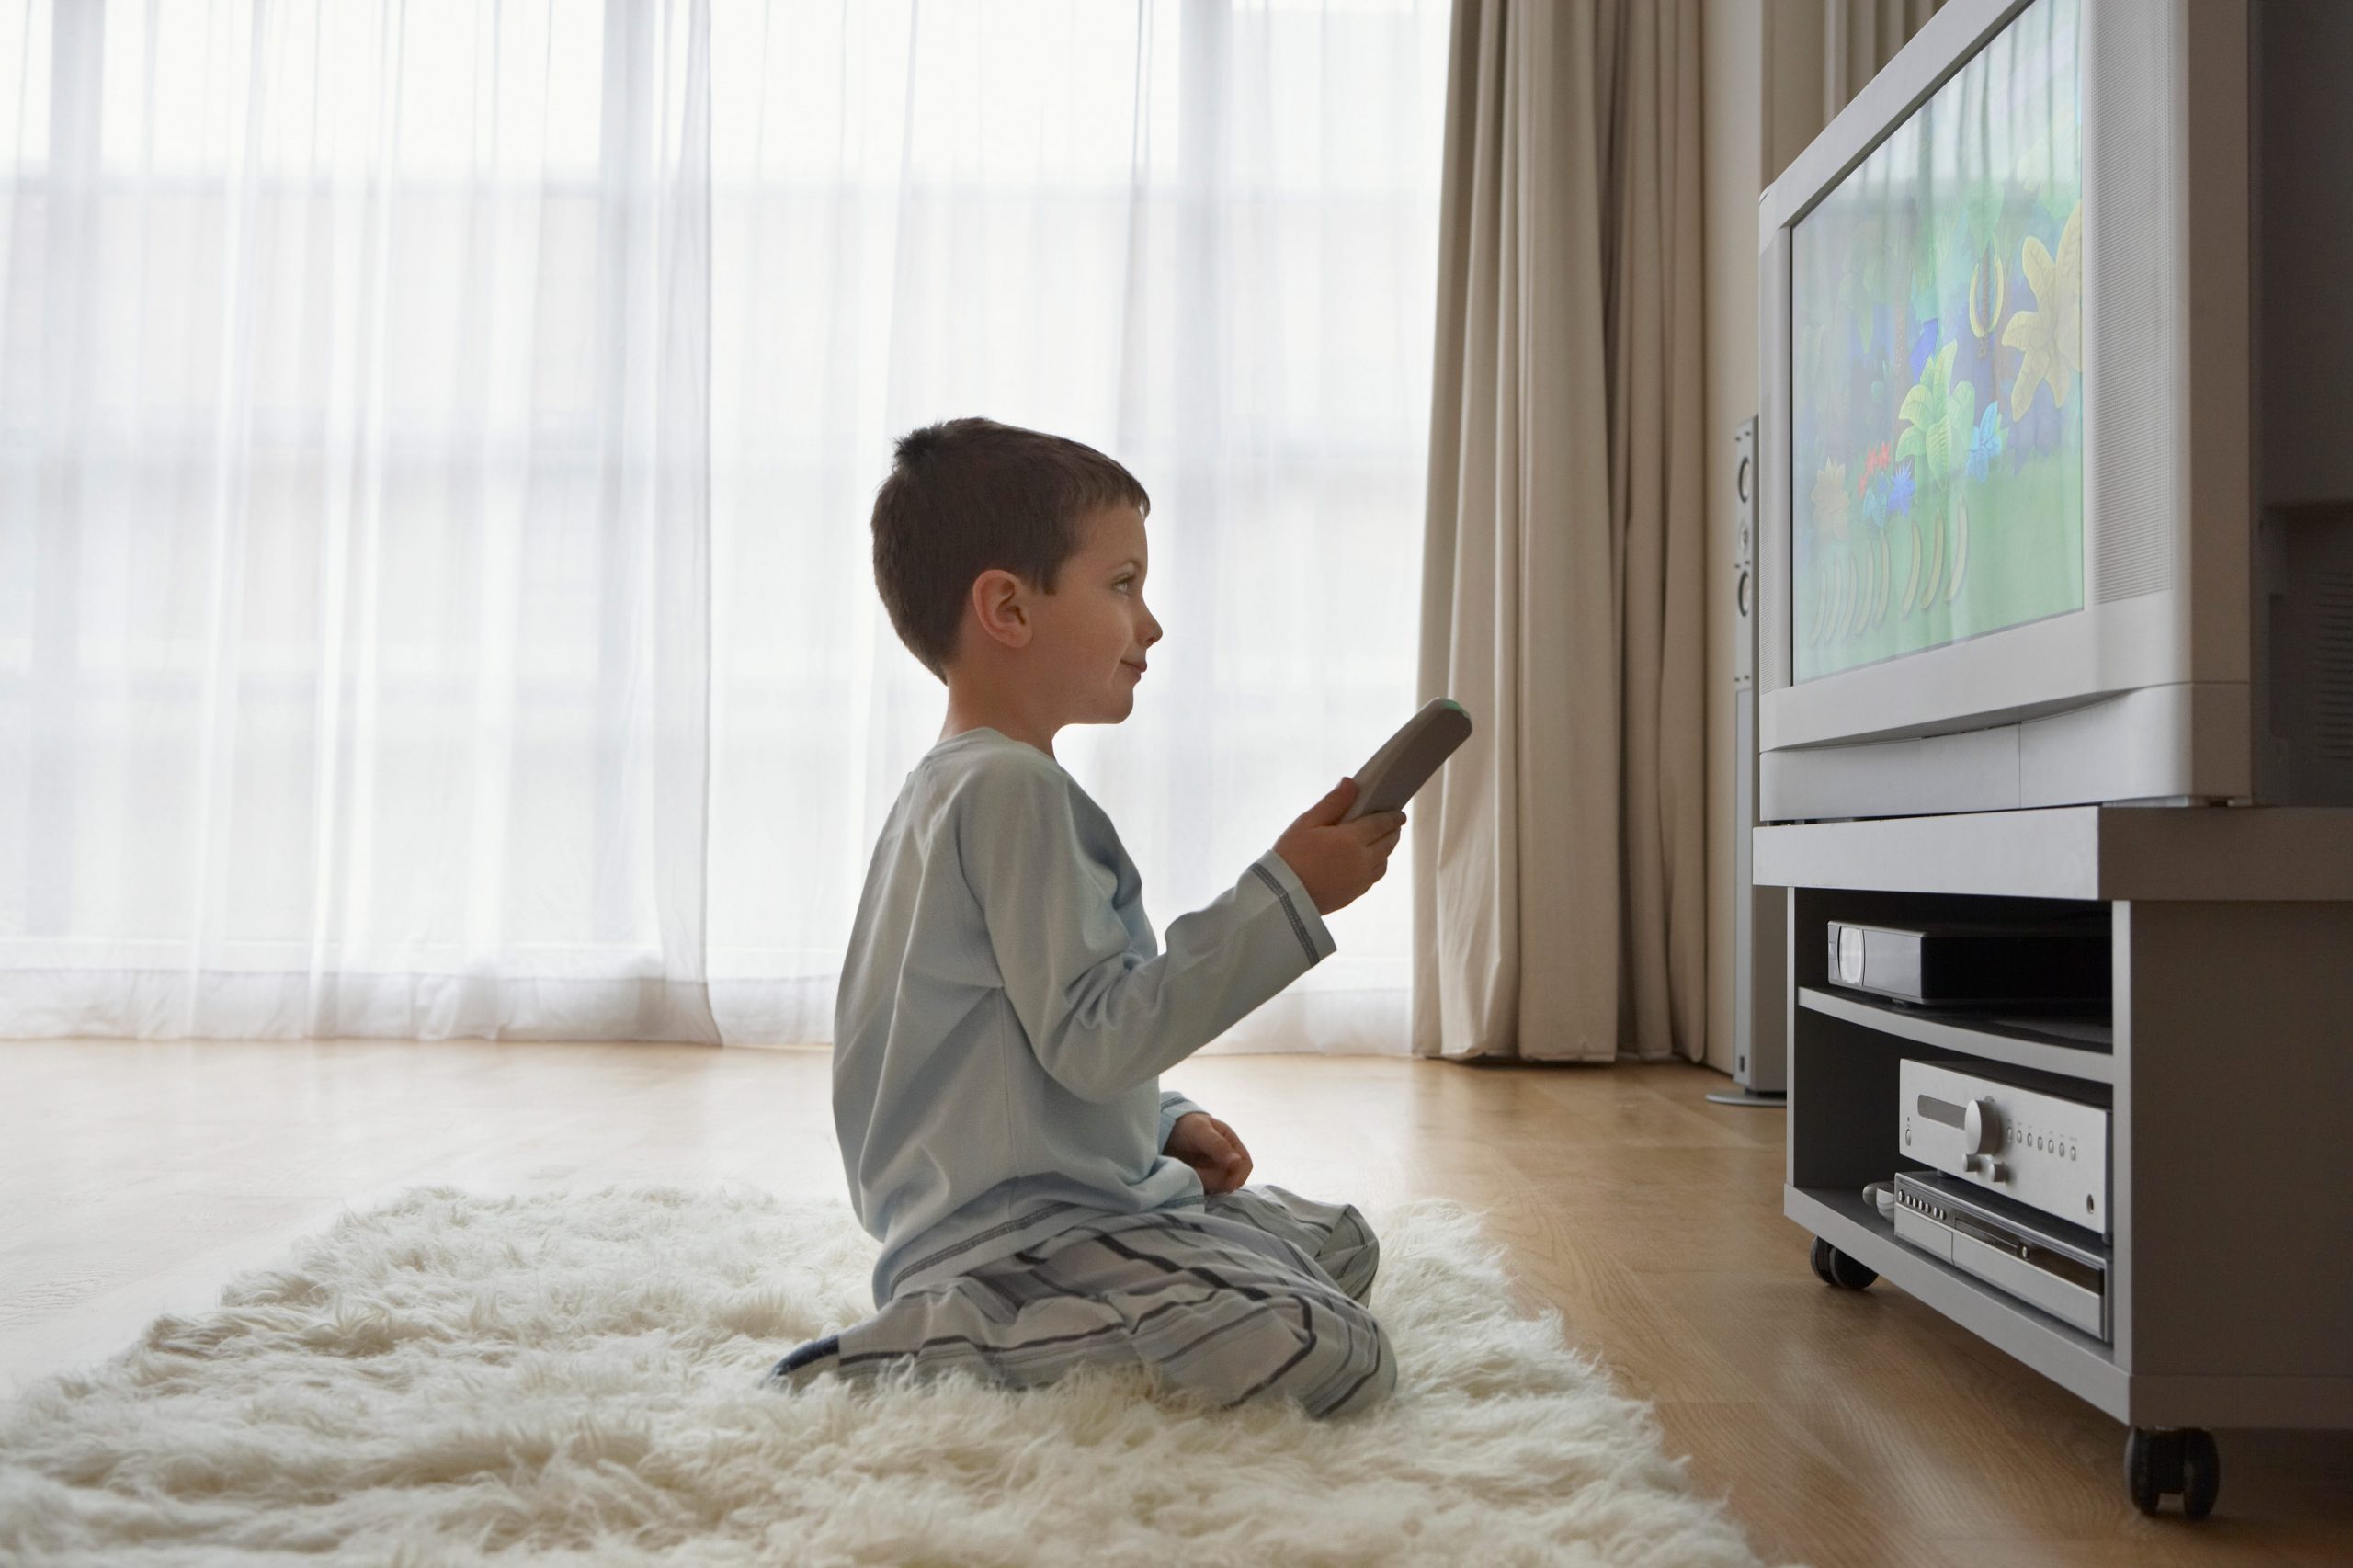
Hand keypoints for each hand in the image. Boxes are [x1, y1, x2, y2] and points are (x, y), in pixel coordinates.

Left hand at [1164, 1111, 1252, 1195]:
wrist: (1163, 1130)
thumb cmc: (1185, 1125)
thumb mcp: (1200, 1130)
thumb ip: (1217, 1145)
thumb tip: (1237, 1162)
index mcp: (1231, 1144)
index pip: (1245, 1164)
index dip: (1239, 1176)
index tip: (1227, 1186)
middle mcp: (1226, 1160)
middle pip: (1232, 1179)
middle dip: (1217, 1182)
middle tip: (1198, 1176)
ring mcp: (1214, 1171)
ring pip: (1218, 1187)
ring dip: (1206, 1185)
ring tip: (1189, 1173)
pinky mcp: (1202, 1180)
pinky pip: (1206, 1191)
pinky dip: (1199, 1189)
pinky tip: (1188, 1181)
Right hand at [1271, 777, 1405, 915]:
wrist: (1282, 897)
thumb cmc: (1290, 855)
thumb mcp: (1307, 823)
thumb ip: (1333, 802)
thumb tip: (1351, 783)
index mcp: (1352, 840)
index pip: (1380, 824)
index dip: (1392, 817)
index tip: (1399, 813)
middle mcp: (1362, 861)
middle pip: (1386, 844)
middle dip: (1393, 832)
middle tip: (1395, 825)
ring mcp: (1359, 881)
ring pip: (1383, 863)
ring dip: (1387, 850)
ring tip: (1384, 842)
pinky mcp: (1353, 895)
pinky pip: (1373, 878)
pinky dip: (1377, 866)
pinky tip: (1371, 863)